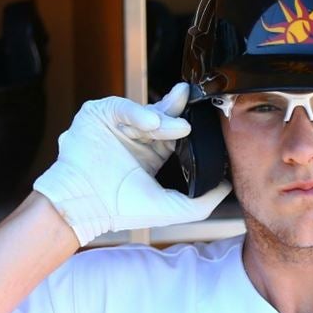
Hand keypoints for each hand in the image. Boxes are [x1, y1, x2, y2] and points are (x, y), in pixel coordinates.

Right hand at [33, 83, 230, 245]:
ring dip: (160, 117)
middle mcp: (134, 136)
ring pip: (144, 110)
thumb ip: (203, 202)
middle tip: (190, 101)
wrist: (84, 207)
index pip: (174, 130)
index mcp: (151, 152)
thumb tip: (228, 188)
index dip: (188, 123)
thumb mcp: (172, 208)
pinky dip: (136, 112)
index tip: (203, 118)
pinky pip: (120, 106)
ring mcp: (115, 124)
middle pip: (161, 114)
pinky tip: (149, 124)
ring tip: (173, 128)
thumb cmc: (121, 210)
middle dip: (177, 107)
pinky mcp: (96, 115)